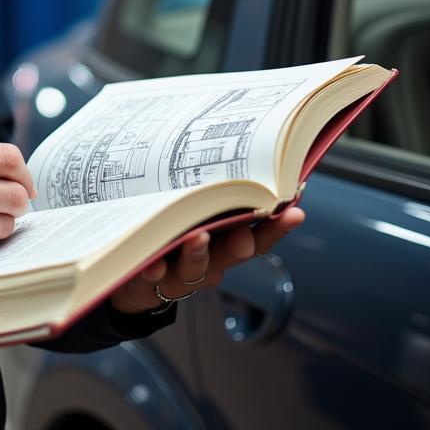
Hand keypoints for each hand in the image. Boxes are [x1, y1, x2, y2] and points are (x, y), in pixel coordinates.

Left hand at [108, 206, 305, 314]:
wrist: (134, 273)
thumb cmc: (171, 233)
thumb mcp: (191, 210)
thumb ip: (211, 193)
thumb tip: (236, 149)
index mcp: (223, 243)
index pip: (258, 237)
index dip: (276, 227)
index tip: (295, 211)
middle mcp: (208, 261)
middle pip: (230, 256)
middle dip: (241, 245)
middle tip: (245, 237)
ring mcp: (179, 274)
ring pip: (193, 269)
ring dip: (197, 254)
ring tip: (197, 238)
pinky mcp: (149, 280)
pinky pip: (153, 277)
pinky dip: (155, 269)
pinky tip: (153, 263)